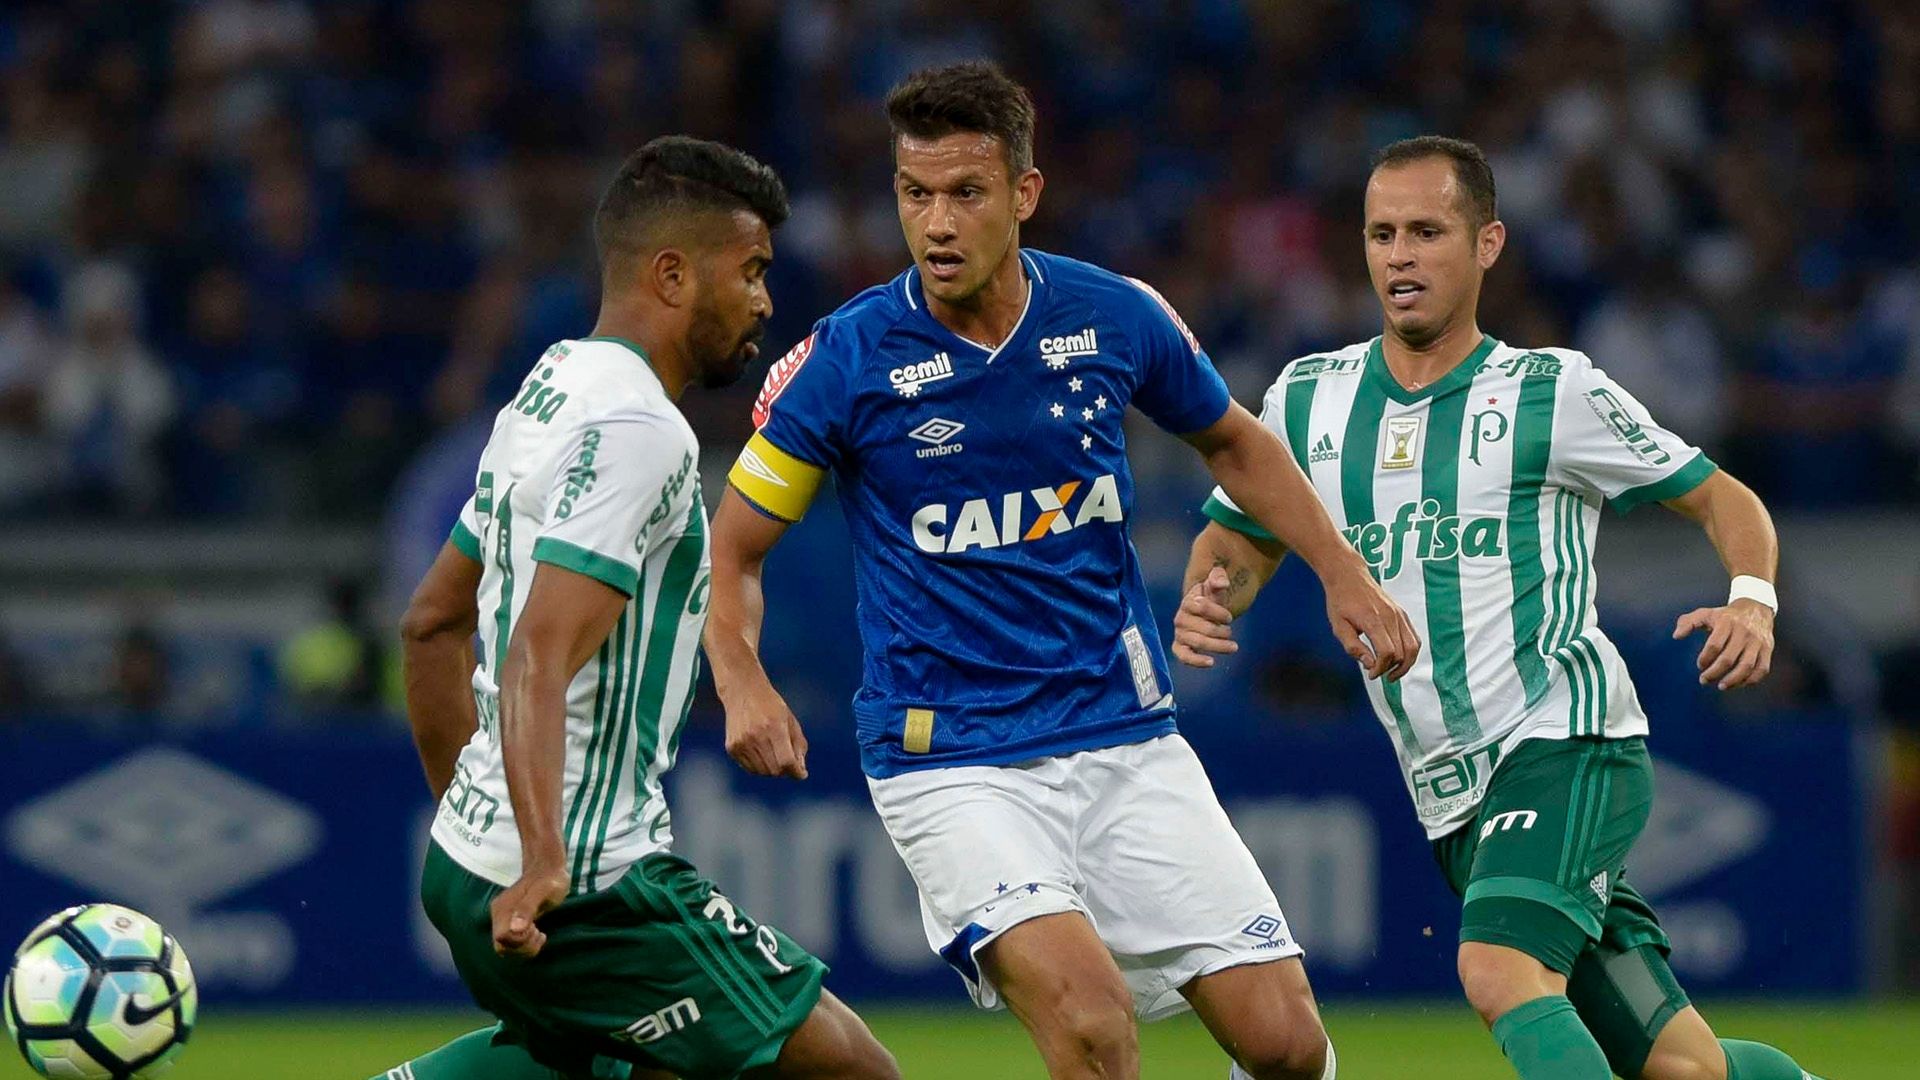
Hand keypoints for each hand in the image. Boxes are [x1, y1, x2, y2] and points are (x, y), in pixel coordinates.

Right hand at [490, 862, 567, 957]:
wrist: (548, 868)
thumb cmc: (549, 880)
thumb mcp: (544, 892)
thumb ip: (528, 908)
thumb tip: (516, 928)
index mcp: (504, 908)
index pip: (502, 939)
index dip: (520, 941)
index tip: (536, 929)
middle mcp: (499, 914)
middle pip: (502, 947)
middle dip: (523, 947)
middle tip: (539, 932)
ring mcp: (503, 919)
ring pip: (505, 948)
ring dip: (525, 947)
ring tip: (539, 932)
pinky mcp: (508, 921)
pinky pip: (511, 943)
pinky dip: (525, 944)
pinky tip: (537, 932)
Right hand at [722, 678, 809, 778]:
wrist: (742, 692)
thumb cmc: (771, 706)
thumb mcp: (790, 721)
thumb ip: (798, 745)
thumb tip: (800, 771)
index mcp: (774, 727)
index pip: (786, 761)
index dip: (796, 771)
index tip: (802, 774)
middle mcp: (756, 736)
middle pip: (775, 770)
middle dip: (785, 770)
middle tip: (788, 761)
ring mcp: (742, 743)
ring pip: (762, 772)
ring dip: (772, 768)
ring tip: (773, 753)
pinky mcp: (732, 747)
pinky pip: (750, 768)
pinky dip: (759, 766)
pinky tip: (760, 751)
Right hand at [1173, 567, 1239, 667]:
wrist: (1202, 612)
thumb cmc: (1209, 599)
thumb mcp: (1214, 585)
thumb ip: (1218, 578)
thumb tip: (1222, 582)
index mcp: (1188, 602)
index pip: (1202, 606)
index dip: (1218, 612)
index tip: (1229, 617)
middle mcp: (1180, 619)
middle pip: (1203, 628)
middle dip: (1222, 632)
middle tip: (1230, 632)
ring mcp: (1180, 634)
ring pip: (1198, 643)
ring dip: (1218, 646)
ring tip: (1233, 647)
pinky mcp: (1180, 647)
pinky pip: (1184, 656)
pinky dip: (1196, 661)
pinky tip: (1211, 662)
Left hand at [1322, 564, 1418, 680]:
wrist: (1349, 576)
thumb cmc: (1341, 601)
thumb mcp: (1338, 627)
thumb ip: (1353, 647)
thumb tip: (1370, 664)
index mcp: (1373, 620)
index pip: (1387, 652)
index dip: (1381, 668)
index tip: (1371, 674)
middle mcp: (1390, 617)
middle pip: (1402, 652)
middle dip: (1391, 669)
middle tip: (1377, 673)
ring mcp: (1399, 614)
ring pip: (1413, 647)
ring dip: (1405, 664)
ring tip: (1391, 672)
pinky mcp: (1402, 614)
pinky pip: (1414, 638)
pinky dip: (1409, 652)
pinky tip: (1398, 659)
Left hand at [1673, 598, 1773, 689]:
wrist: (1755, 608)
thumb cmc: (1726, 615)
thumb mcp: (1705, 614)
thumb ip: (1687, 622)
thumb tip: (1676, 636)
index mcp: (1726, 623)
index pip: (1714, 645)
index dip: (1705, 658)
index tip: (1700, 665)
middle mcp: (1743, 632)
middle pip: (1728, 658)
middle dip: (1714, 673)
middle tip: (1704, 680)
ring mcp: (1757, 641)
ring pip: (1746, 666)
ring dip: (1733, 680)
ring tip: (1721, 686)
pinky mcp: (1767, 649)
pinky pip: (1762, 668)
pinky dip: (1751, 680)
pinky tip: (1739, 684)